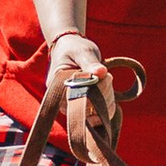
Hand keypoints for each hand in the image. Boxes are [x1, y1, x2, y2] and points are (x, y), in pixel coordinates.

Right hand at [43, 28, 106, 149]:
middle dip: (103, 93)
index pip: (78, 98)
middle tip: (107, 75)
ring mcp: (73, 107)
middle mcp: (62, 101)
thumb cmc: (74, 48)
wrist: (71, 50)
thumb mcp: (82, 51)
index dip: (95, 90)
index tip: (103, 74)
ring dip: (107, 99)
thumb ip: (90, 62)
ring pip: (95, 115)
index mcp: (57, 87)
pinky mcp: (83, 109)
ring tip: (106, 78)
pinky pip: (98, 117)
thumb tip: (101, 72)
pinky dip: (108, 105)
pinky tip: (108, 90)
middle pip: (87, 109)